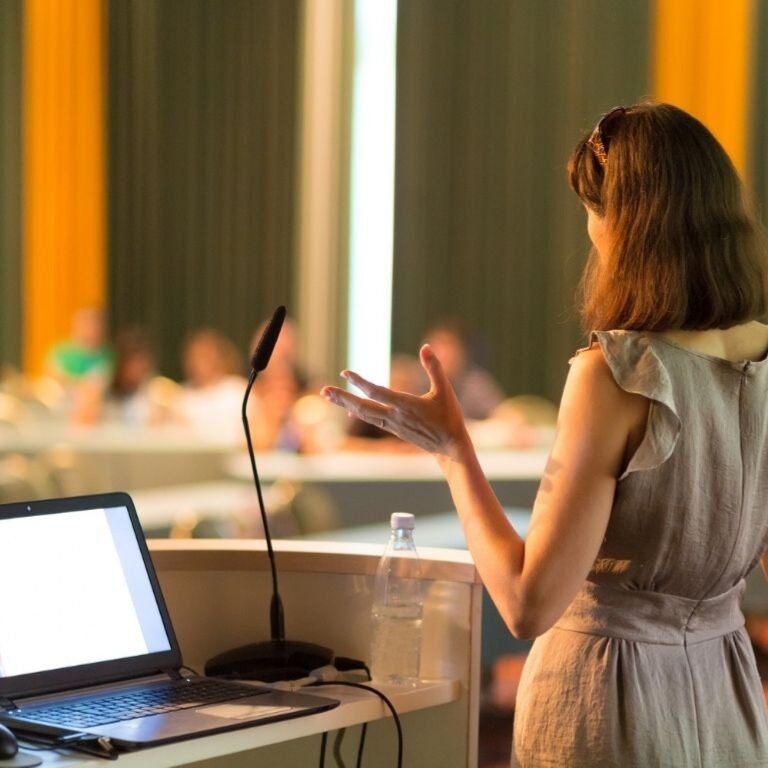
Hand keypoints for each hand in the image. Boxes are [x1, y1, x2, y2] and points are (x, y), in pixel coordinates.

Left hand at [321, 344, 470, 458]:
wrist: (449, 447)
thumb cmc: (449, 417)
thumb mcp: (444, 390)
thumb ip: (434, 367)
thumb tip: (426, 346)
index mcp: (406, 405)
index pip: (377, 392)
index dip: (360, 383)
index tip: (345, 373)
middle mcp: (394, 417)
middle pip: (363, 407)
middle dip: (342, 398)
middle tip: (324, 391)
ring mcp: (392, 425)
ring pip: (363, 414)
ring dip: (345, 404)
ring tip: (328, 395)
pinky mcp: (393, 430)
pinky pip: (371, 419)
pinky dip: (358, 412)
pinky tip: (349, 410)